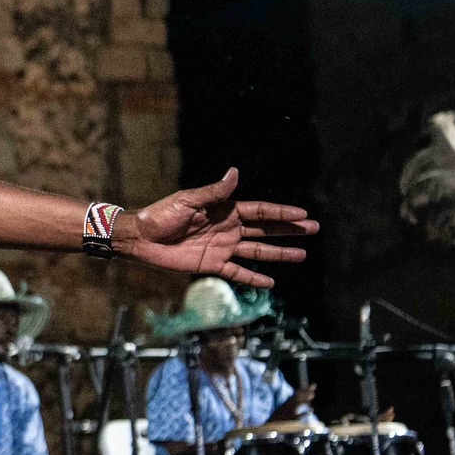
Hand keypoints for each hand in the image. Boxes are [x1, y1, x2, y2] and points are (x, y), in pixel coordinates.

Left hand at [117, 168, 317, 288]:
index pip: (260, 211)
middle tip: (313, 230)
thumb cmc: (162, 215)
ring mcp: (222, 247)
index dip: (282, 212)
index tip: (304, 214)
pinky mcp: (212, 264)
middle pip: (265, 230)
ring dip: (279, 254)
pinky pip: (237, 272)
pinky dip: (253, 278)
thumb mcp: (188, 200)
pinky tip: (271, 282)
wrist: (141, 238)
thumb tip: (235, 172)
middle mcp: (228, 228)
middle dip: (289, 230)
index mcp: (225, 210)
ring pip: (257, 251)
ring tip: (302, 255)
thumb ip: (214, 192)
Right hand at [268, 385, 316, 421]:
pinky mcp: (292, 419)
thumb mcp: (281, 408)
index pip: (296, 394)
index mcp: (286, 403)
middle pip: (298, 396)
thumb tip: (291, 398)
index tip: (310, 387)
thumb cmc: (277, 418)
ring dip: (305, 398)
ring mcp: (290, 411)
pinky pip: (301, 414)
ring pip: (299, 403)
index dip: (303, 390)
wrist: (270, 426)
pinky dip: (306, 412)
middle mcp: (288, 406)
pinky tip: (311, 410)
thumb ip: (287, 403)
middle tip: (313, 385)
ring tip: (312, 394)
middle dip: (306, 391)